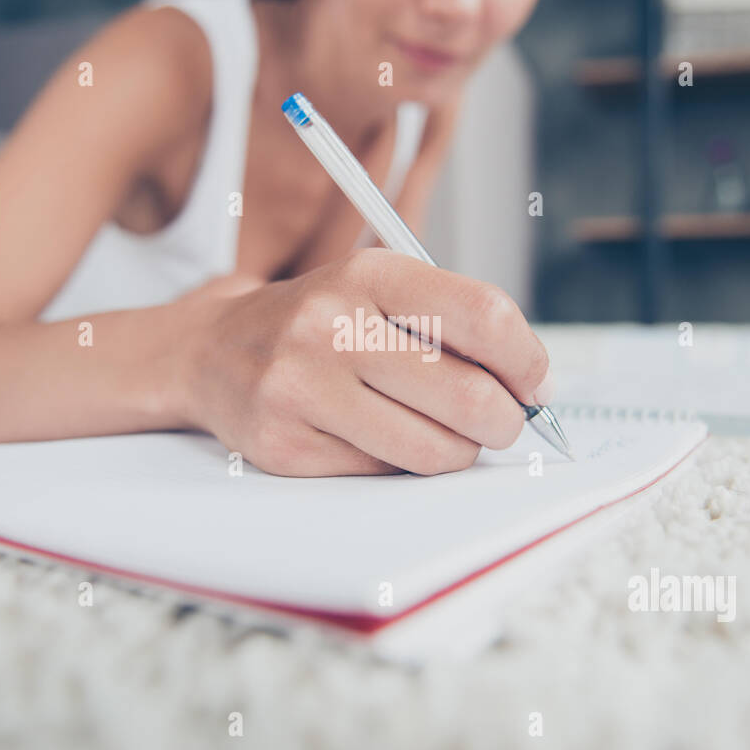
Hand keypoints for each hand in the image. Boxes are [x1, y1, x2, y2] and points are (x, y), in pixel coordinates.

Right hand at [176, 248, 552, 475]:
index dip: (528, 361)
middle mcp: (332, 324)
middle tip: (501, 424)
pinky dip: (400, 466)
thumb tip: (534, 389)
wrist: (214, 352)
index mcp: (370, 274)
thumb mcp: (378, 292)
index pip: (484, 315)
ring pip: (433, 449)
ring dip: (457, 452)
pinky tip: (378, 438)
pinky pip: (384, 474)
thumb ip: (453, 325)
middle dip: (504, 422)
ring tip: (443, 434)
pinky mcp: (286, 446)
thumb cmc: (322, 325)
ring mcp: (303, 387)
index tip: (535, 385)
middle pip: (468, 395)